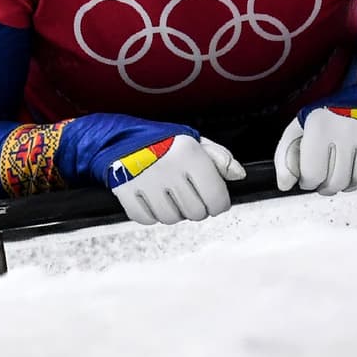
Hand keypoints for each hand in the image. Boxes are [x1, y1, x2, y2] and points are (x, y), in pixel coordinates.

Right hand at [107, 135, 244, 224]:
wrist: (118, 137)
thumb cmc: (160, 141)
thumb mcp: (193, 141)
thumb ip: (219, 157)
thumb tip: (238, 175)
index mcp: (190, 154)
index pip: (217, 199)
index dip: (218, 204)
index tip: (212, 199)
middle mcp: (170, 168)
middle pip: (196, 213)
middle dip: (194, 207)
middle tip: (185, 193)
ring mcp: (146, 181)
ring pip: (171, 219)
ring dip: (172, 211)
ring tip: (166, 194)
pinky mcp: (126, 191)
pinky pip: (146, 219)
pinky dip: (149, 214)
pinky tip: (149, 197)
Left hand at [274, 107, 356, 193]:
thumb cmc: (332, 117)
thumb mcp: (300, 129)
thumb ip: (286, 157)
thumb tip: (285, 184)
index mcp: (319, 125)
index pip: (312, 174)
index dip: (309, 182)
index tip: (311, 176)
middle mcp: (345, 127)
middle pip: (338, 182)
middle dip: (331, 185)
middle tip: (330, 176)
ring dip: (354, 182)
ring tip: (349, 169)